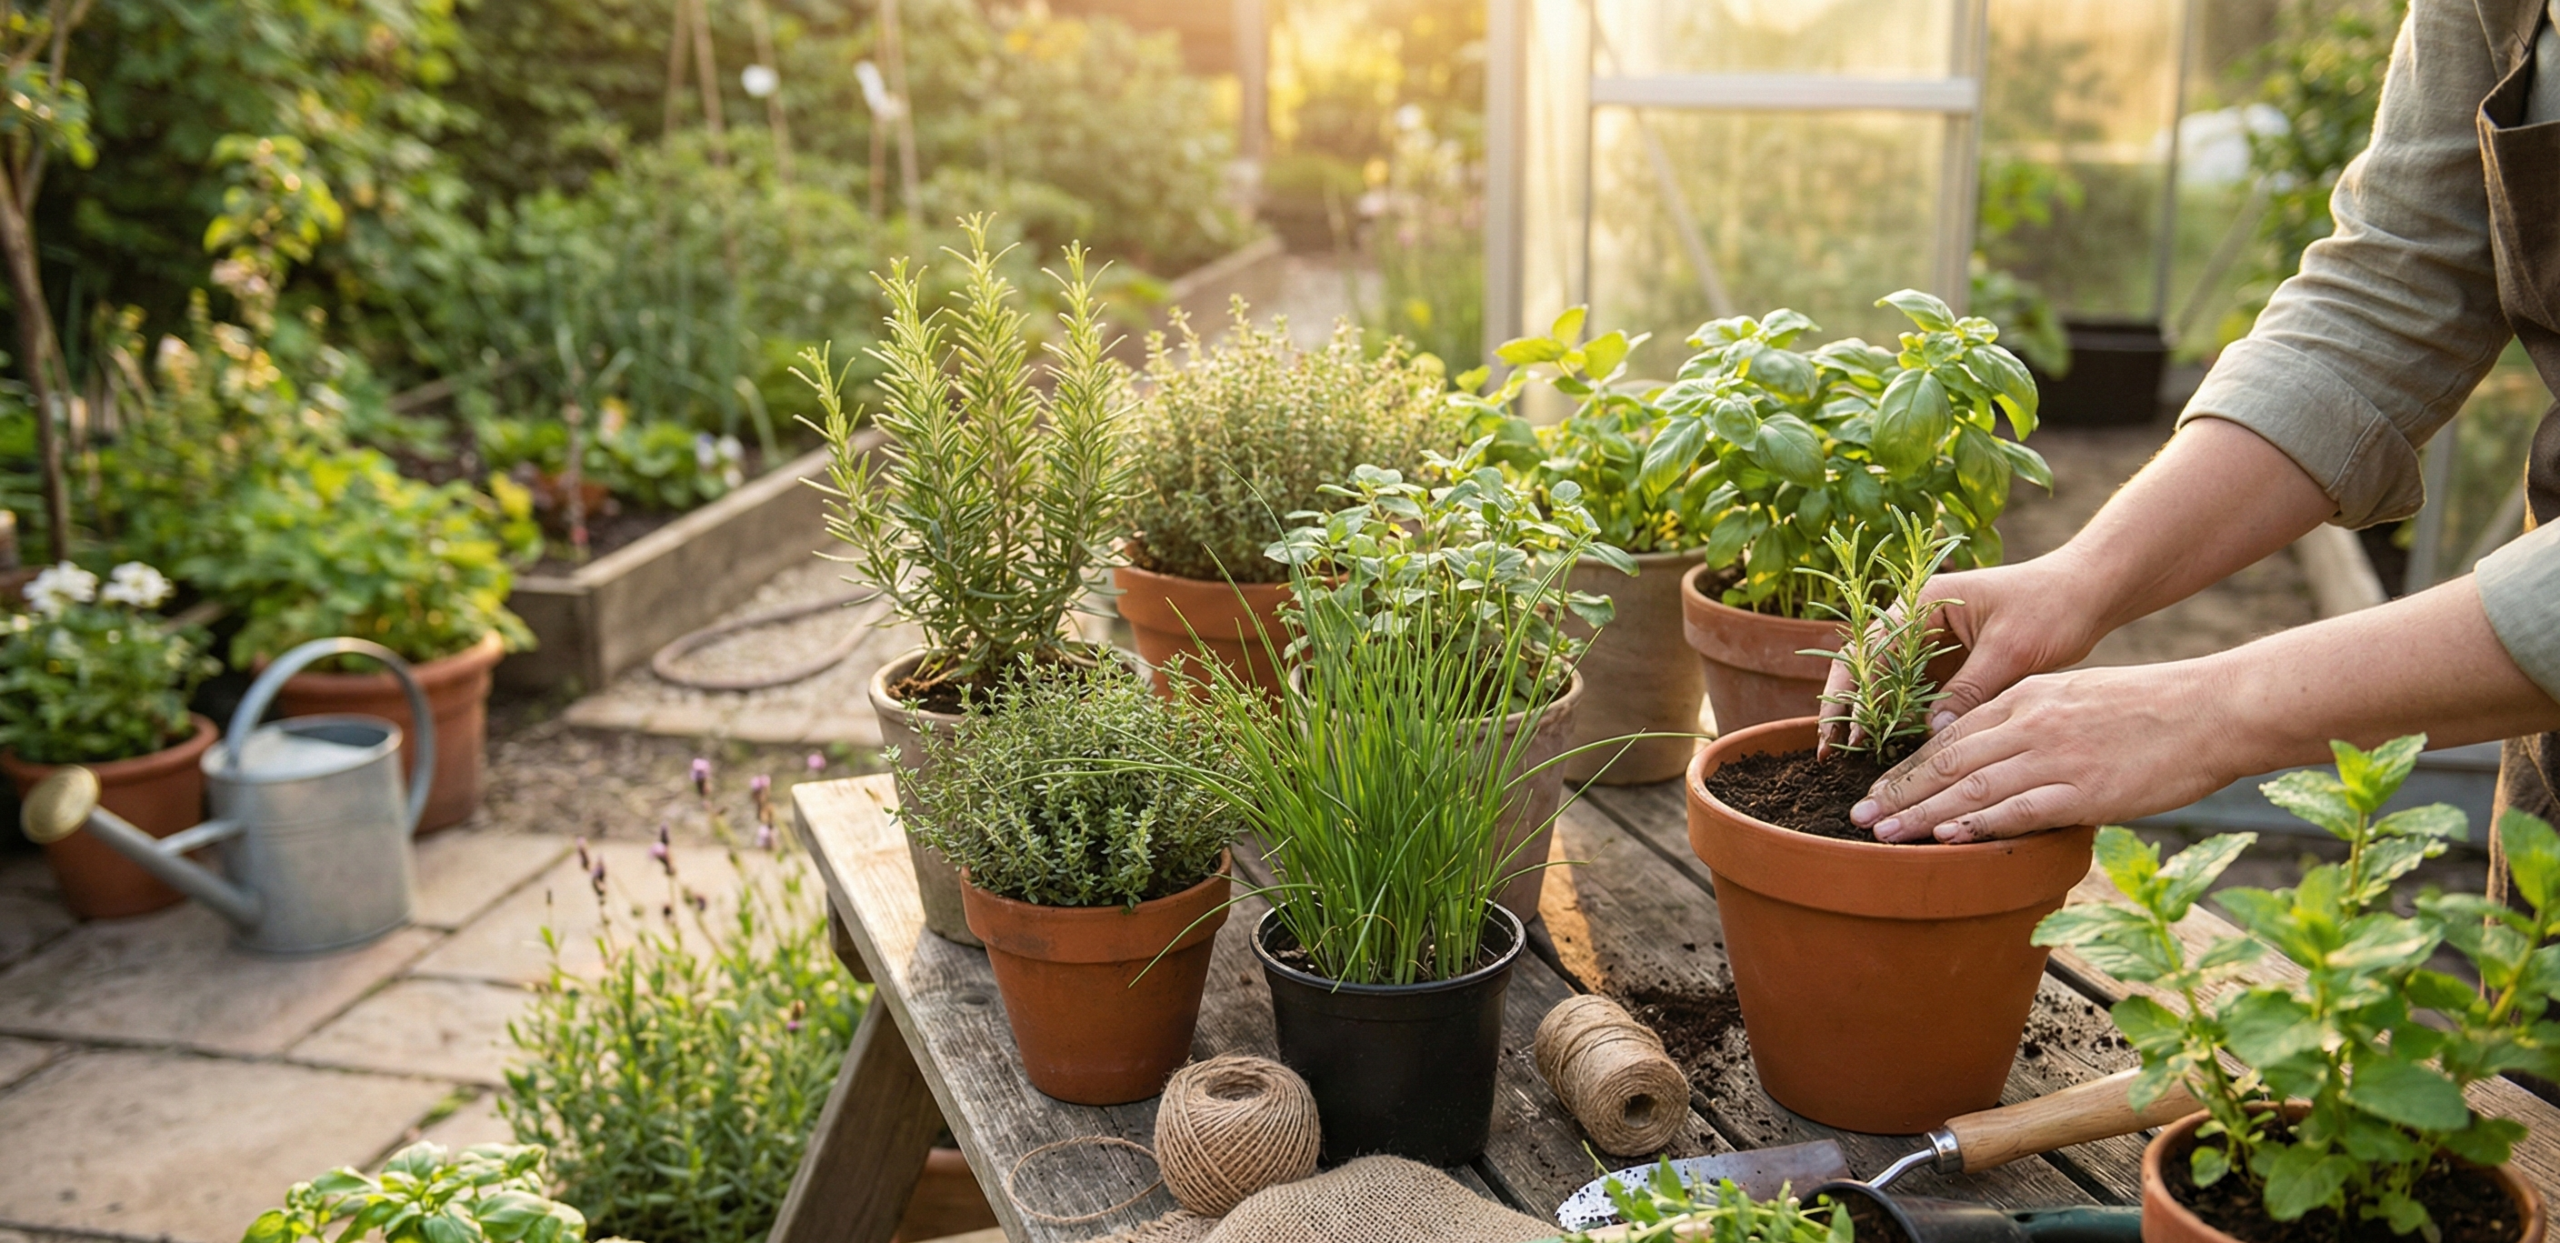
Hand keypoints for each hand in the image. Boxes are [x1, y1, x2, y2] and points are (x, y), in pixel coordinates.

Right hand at [1817, 553, 2110, 755]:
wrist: (2087, 595)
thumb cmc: (2051, 607)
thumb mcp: (2011, 648)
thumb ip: (1970, 688)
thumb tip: (1932, 734)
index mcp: (1923, 602)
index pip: (1872, 648)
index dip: (1857, 692)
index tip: (1853, 733)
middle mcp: (1917, 621)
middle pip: (1865, 666)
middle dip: (1846, 708)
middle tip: (1831, 751)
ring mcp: (1930, 644)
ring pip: (1885, 684)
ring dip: (1870, 719)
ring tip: (1853, 760)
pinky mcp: (1949, 664)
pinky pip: (1914, 695)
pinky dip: (1901, 721)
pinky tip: (1893, 752)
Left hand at [1851, 658, 2246, 841]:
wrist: (2213, 709)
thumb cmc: (2151, 708)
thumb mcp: (2076, 698)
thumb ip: (2033, 724)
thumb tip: (1999, 762)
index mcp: (2027, 698)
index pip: (1951, 734)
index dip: (1908, 765)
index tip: (1875, 789)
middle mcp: (2031, 723)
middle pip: (1948, 760)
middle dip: (1898, 791)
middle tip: (1857, 817)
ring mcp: (2057, 756)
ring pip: (1972, 785)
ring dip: (1922, 813)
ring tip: (1884, 835)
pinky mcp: (2086, 788)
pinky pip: (2021, 807)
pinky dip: (1979, 823)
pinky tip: (1947, 837)